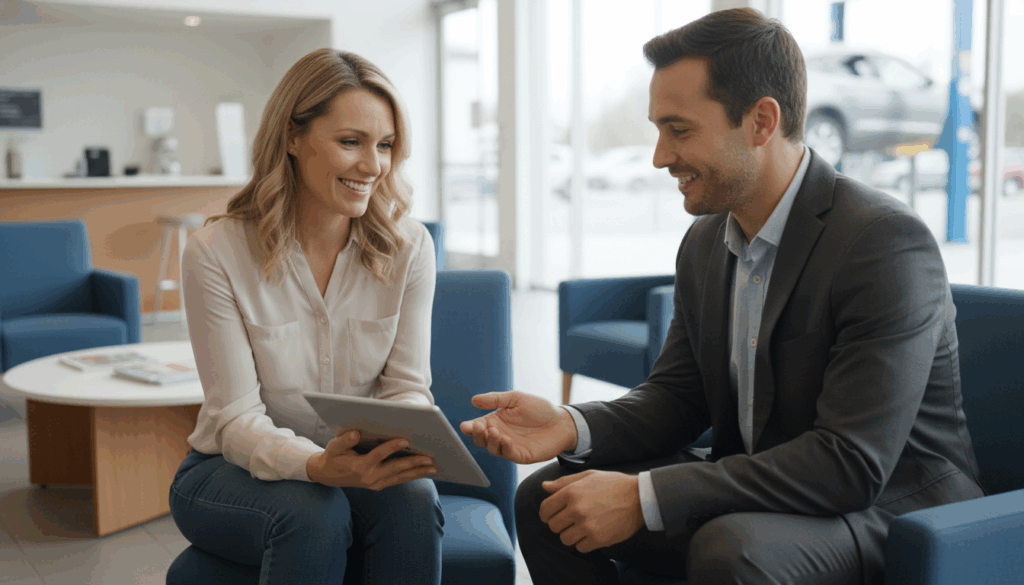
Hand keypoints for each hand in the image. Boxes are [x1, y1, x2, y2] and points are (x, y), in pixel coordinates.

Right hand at [306, 429, 436, 489]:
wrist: (328, 476)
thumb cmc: (332, 457)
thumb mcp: (333, 447)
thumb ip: (344, 440)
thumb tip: (356, 433)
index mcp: (359, 467)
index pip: (379, 455)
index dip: (392, 447)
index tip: (406, 439)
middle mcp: (370, 477)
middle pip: (396, 468)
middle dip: (414, 462)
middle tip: (430, 458)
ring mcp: (376, 483)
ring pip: (400, 477)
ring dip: (418, 472)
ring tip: (434, 466)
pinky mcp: (380, 485)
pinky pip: (399, 480)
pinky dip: (412, 475)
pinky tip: (424, 471)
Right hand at [459, 391, 577, 463]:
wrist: (561, 421)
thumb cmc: (540, 408)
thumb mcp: (516, 398)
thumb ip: (496, 399)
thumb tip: (474, 400)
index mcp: (497, 421)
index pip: (478, 426)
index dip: (470, 427)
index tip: (465, 425)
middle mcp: (500, 435)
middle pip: (481, 440)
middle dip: (477, 435)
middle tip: (479, 427)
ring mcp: (510, 446)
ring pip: (493, 449)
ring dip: (490, 441)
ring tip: (494, 431)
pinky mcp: (521, 455)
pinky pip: (509, 454)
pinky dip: (505, 448)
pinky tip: (506, 439)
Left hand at [539, 470, 644, 553]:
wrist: (639, 497)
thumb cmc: (613, 484)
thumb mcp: (588, 476)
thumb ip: (564, 482)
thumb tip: (544, 486)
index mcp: (571, 492)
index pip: (545, 509)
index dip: (546, 514)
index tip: (551, 516)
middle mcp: (576, 509)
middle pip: (553, 526)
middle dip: (560, 524)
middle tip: (570, 521)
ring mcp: (587, 525)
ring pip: (564, 539)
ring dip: (571, 535)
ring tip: (581, 528)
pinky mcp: (598, 539)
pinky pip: (580, 547)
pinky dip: (584, 543)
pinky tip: (591, 534)